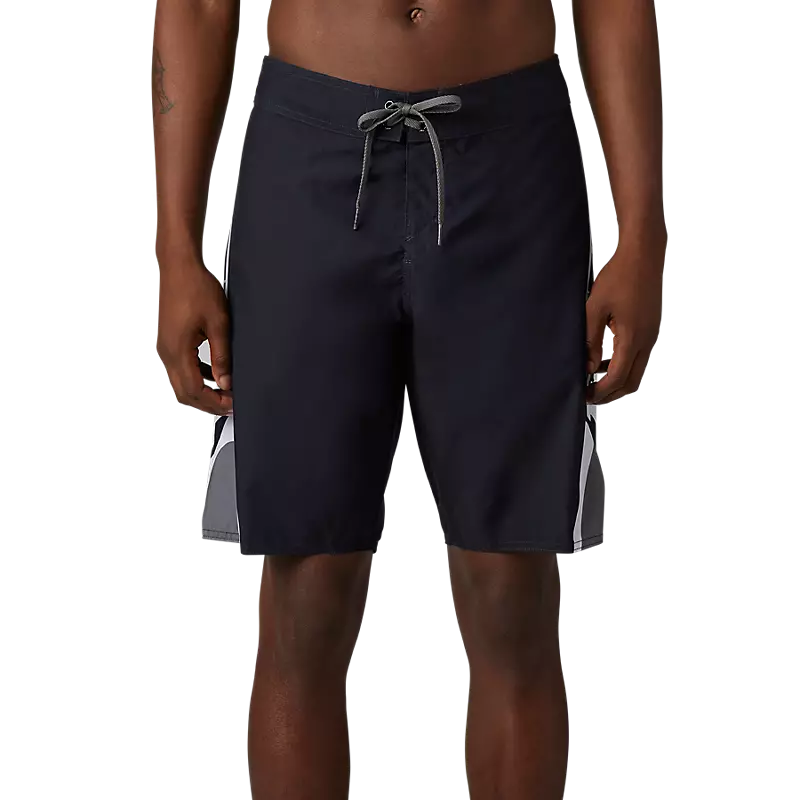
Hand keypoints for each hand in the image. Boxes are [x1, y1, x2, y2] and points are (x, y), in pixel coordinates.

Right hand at [156, 256, 232, 414]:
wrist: (178, 266)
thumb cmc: (196, 288)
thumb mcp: (218, 323)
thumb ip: (222, 356)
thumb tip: (226, 382)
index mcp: (177, 351)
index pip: (194, 390)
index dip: (214, 403)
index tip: (232, 405)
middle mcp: (166, 353)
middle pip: (183, 393)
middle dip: (207, 404)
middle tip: (230, 405)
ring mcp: (165, 348)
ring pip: (180, 383)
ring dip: (201, 392)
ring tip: (225, 393)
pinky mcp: (168, 341)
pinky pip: (180, 369)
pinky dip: (197, 378)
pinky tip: (215, 374)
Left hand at [586, 234, 664, 404]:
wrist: (644, 254)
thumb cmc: (620, 275)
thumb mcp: (594, 307)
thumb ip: (590, 340)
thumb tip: (589, 366)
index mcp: (633, 337)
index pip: (618, 377)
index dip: (601, 392)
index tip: (586, 396)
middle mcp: (648, 339)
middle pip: (632, 382)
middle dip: (611, 393)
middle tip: (590, 395)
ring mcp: (653, 334)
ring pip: (638, 370)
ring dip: (618, 380)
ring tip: (595, 379)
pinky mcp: (652, 328)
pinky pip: (640, 356)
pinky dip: (625, 365)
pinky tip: (606, 359)